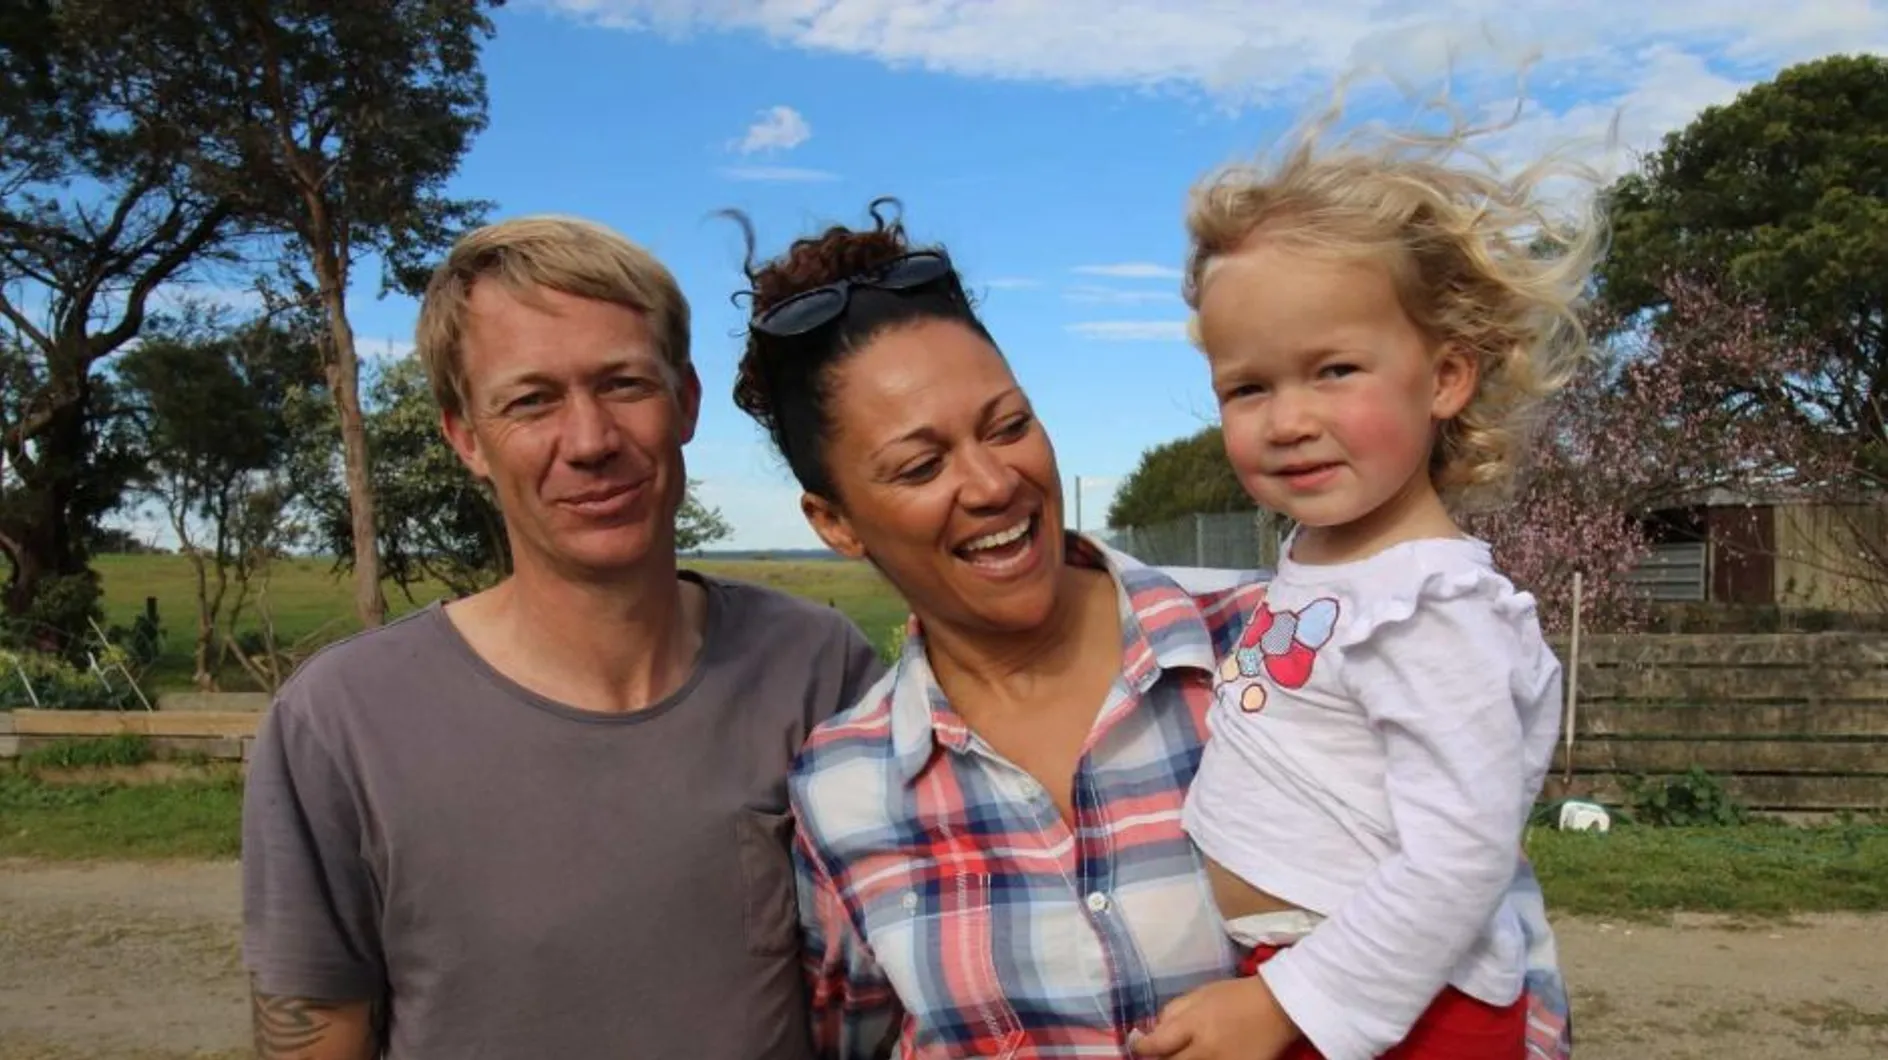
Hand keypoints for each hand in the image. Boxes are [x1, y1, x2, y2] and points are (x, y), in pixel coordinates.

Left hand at [1129, 975, 1300, 1059]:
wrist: (1278, 1007)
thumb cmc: (1235, 995)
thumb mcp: (1199, 993)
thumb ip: (1173, 1011)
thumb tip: (1154, 1030)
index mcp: (1193, 1025)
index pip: (1156, 1045)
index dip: (1141, 1048)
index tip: (1138, 1046)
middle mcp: (1205, 1050)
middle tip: (1158, 1054)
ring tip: (1183, 1052)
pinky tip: (1202, 1057)